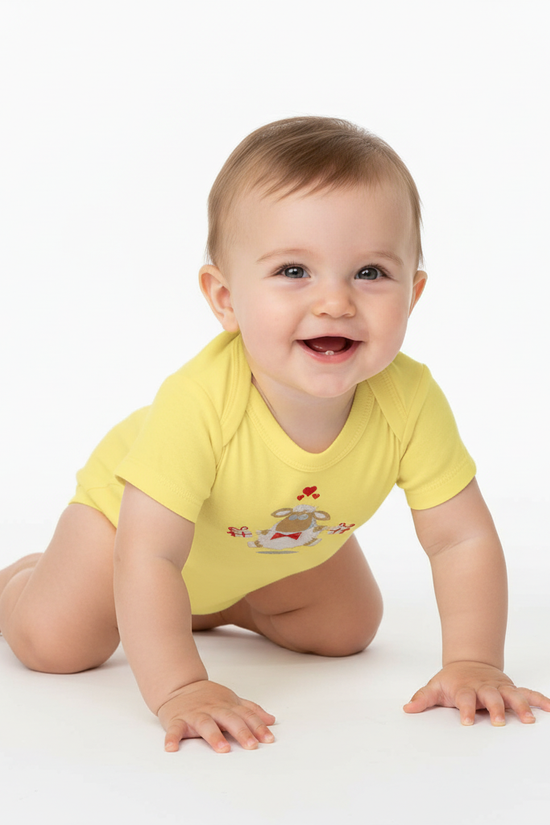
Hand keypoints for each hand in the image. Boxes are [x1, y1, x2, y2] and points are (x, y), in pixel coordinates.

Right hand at [157, 680, 275, 752]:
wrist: (179, 686)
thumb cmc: (208, 697)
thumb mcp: (231, 700)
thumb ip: (251, 710)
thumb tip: (271, 720)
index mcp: (227, 705)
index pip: (245, 715)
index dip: (258, 726)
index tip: (269, 739)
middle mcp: (213, 709)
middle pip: (229, 719)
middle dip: (241, 732)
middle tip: (251, 745)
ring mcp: (195, 714)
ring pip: (205, 724)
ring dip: (214, 736)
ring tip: (222, 748)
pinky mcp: (177, 720)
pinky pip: (175, 729)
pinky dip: (172, 738)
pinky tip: (171, 748)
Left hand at [403, 661, 549, 725]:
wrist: (469, 662)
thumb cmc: (452, 680)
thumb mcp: (435, 686)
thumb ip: (423, 698)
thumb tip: (407, 709)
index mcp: (465, 688)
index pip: (465, 698)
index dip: (465, 709)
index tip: (467, 722)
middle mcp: (484, 687)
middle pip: (491, 696)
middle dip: (495, 708)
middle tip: (498, 722)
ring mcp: (499, 687)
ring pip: (512, 695)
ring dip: (520, 706)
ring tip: (528, 719)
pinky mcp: (511, 689)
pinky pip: (528, 693)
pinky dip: (540, 700)